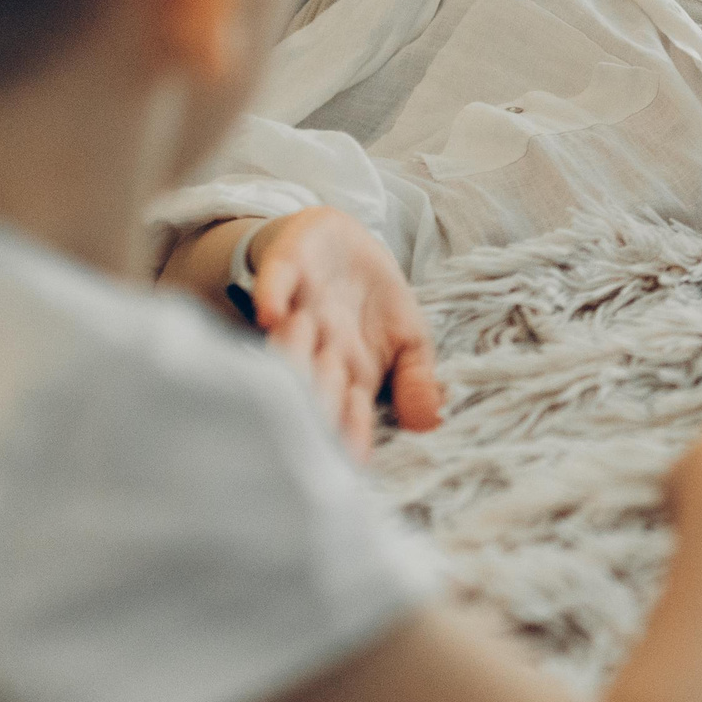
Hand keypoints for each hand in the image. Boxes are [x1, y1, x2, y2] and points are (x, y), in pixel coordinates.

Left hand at [247, 207, 445, 458]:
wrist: (342, 246)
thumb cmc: (376, 302)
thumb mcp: (411, 340)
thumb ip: (417, 378)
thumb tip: (430, 423)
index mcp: (348, 375)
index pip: (346, 412)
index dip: (349, 432)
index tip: (353, 455)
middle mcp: (316, 351)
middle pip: (310, 384)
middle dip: (318, 397)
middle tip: (328, 402)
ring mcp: (297, 311)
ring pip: (286, 343)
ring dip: (295, 352)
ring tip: (318, 348)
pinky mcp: (284, 271)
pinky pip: (274, 285)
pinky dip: (272, 297)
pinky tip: (274, 313)